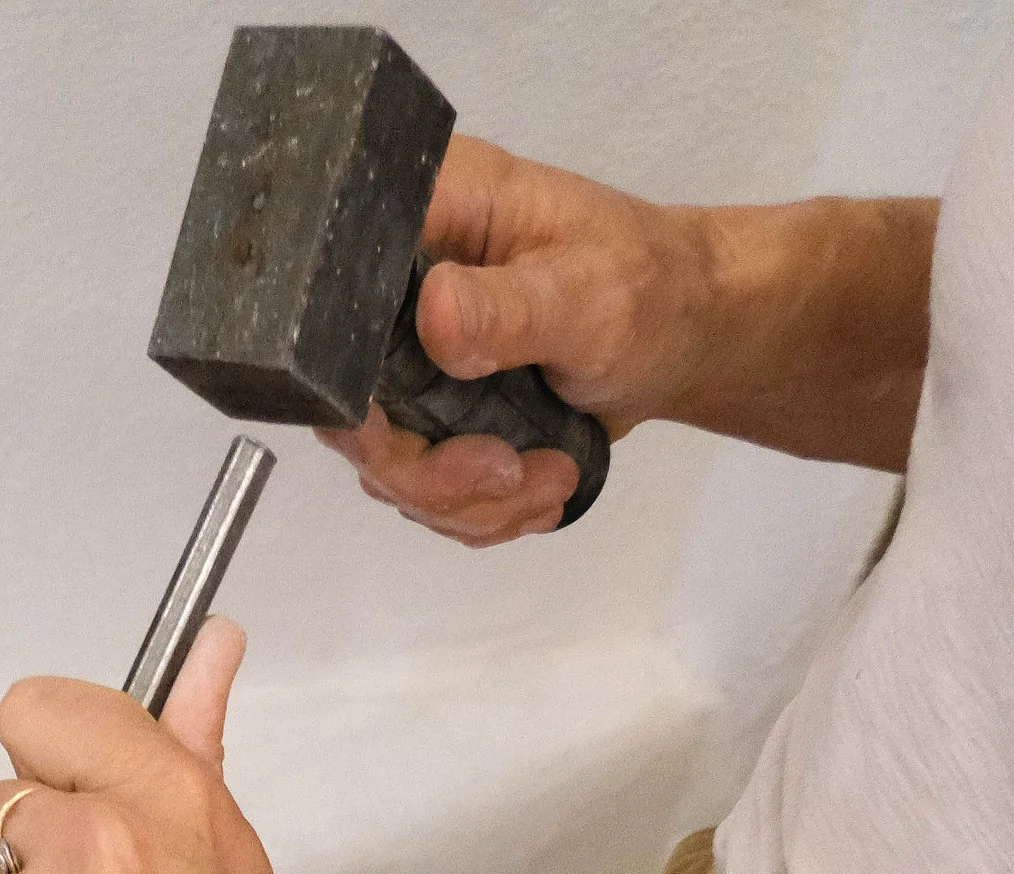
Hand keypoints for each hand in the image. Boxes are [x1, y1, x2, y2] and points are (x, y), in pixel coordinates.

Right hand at [325, 135, 701, 543]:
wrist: (683, 335)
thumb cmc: (649, 286)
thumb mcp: (588, 292)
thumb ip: (510, 308)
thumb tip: (433, 316)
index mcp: (422, 219)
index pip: (330, 294)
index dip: (346, 376)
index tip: (401, 426)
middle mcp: (397, 291)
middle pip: (348, 409)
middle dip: (426, 471)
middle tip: (508, 473)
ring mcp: (410, 362)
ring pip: (387, 467)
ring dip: (467, 501)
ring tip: (550, 479)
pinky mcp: (431, 417)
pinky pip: (423, 494)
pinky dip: (481, 513)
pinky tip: (539, 487)